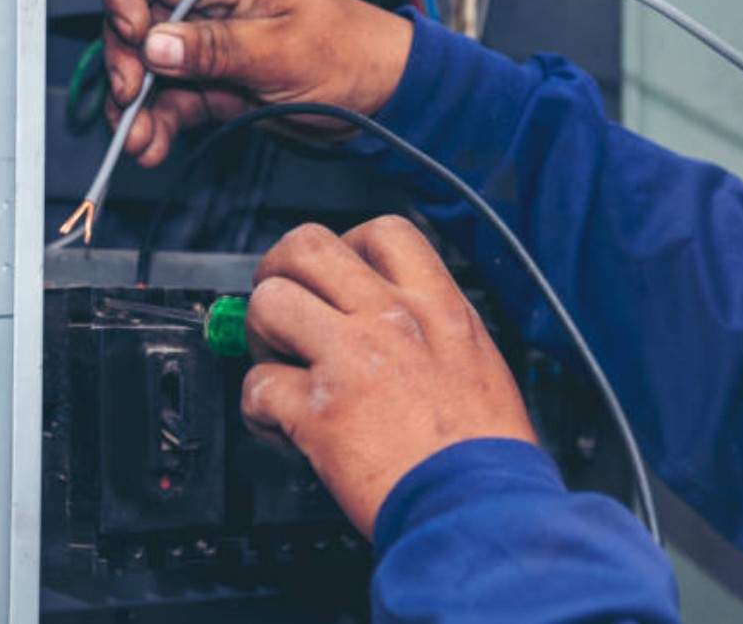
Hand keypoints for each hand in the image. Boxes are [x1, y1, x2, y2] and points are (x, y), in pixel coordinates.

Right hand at [102, 0, 412, 165]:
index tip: (132, 40)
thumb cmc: (349, 53)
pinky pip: (175, 104)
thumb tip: (156, 43)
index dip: (125, 5)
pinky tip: (152, 145)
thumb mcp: (279, 50)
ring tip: (138, 140)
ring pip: (152, 74)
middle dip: (126, 67)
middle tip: (128, 99)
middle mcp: (211, 9)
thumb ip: (214, 47)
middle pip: (140, 29)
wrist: (381, 97)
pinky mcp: (216, 87)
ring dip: (138, 109)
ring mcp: (211, 51)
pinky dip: (160, 126)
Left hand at [242, 216, 536, 536]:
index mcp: (437, 307)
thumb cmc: (486, 454)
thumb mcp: (479, 364)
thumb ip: (429, 331)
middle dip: (279, 271)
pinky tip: (281, 427)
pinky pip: (256, 386)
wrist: (482, 511)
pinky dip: (257, 410)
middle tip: (282, 308)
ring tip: (278, 366)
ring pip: (268, 303)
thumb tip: (379, 320)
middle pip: (307, 246)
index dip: (344, 246)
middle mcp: (391, 320)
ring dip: (261, 336)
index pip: (382, 231)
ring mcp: (351, 360)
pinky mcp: (319, 411)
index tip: (333, 278)